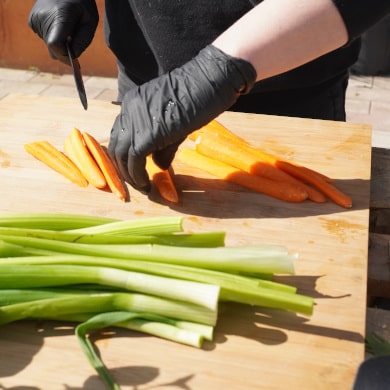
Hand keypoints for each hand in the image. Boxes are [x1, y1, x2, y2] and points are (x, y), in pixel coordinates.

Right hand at [28, 0, 97, 63]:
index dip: (65, 56)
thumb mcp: (90, 21)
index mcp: (59, 16)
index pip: (56, 45)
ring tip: (68, 28)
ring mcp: (35, 20)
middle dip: (66, 52)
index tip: (75, 61)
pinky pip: (46, 39)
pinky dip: (54, 37)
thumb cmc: (81, 3)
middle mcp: (43, 18)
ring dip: (61, 44)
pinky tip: (59, 25)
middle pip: (54, 49)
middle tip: (75, 41)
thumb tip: (73, 57)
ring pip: (50, 46)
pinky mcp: (32, 22)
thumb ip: (82, 41)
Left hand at [108, 45, 256, 192]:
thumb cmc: (197, 98)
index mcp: (132, 104)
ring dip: (129, 175)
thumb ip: (162, 145)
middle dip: (123, 168)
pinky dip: (137, 176)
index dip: (124, 154)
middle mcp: (128, 111)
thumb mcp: (175, 123)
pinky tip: (146, 184)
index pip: (120, 134)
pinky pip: (134, 161)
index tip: (133, 168)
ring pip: (121, 156)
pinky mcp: (145, 135)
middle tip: (135, 182)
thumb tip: (158, 166)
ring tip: (142, 186)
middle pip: (115, 146)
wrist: (208, 83)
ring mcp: (135, 122)